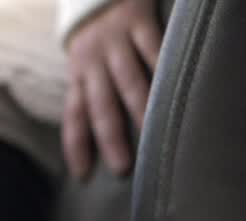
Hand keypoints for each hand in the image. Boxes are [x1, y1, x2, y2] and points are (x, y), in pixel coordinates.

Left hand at [63, 0, 162, 178]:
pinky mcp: (135, 19)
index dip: (76, 145)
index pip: (74, 116)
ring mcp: (114, 41)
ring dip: (140, 107)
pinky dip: (160, 63)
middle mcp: (92, 62)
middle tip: (122, 168)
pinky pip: (150, 45)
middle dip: (109, 138)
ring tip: (151, 131)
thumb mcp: (82, 62)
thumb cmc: (93, 32)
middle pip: (100, 106)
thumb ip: (90, 90)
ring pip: (127, 79)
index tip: (82, 175)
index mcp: (78, 74)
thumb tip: (99, 130)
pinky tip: (171, 84)